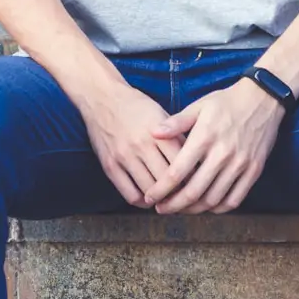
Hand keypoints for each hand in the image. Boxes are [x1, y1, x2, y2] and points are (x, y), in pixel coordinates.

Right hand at [79, 81, 186, 209]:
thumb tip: (194, 158)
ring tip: (167, 200)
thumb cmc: (136, 105)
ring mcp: (124, 157)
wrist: (102, 97)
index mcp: (159, 132)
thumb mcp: (160, 113)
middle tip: (184, 196)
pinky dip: (141, 201)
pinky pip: (129, 194)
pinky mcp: (110, 166)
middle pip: (167, 180)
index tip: (195, 182)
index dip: (191, 177)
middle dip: (178, 191)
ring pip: (149, 190)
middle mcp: (142, 145)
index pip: (181, 163)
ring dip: (160, 199)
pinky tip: (147, 198)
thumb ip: (175, 135)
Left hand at [145, 79, 285, 214]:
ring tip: (182, 208)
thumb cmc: (227, 102)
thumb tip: (153, 133)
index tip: (150, 197)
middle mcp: (222, 154)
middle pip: (193, 192)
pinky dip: (219, 208)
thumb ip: (177, 122)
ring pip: (213, 200)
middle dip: (174, 205)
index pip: (177, 171)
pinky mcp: (254, 170)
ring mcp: (240, 164)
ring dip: (194, 210)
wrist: (263, 98)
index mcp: (204, 137)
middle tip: (162, 209)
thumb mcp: (199, 105)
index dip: (161, 189)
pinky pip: (234, 199)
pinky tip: (208, 206)